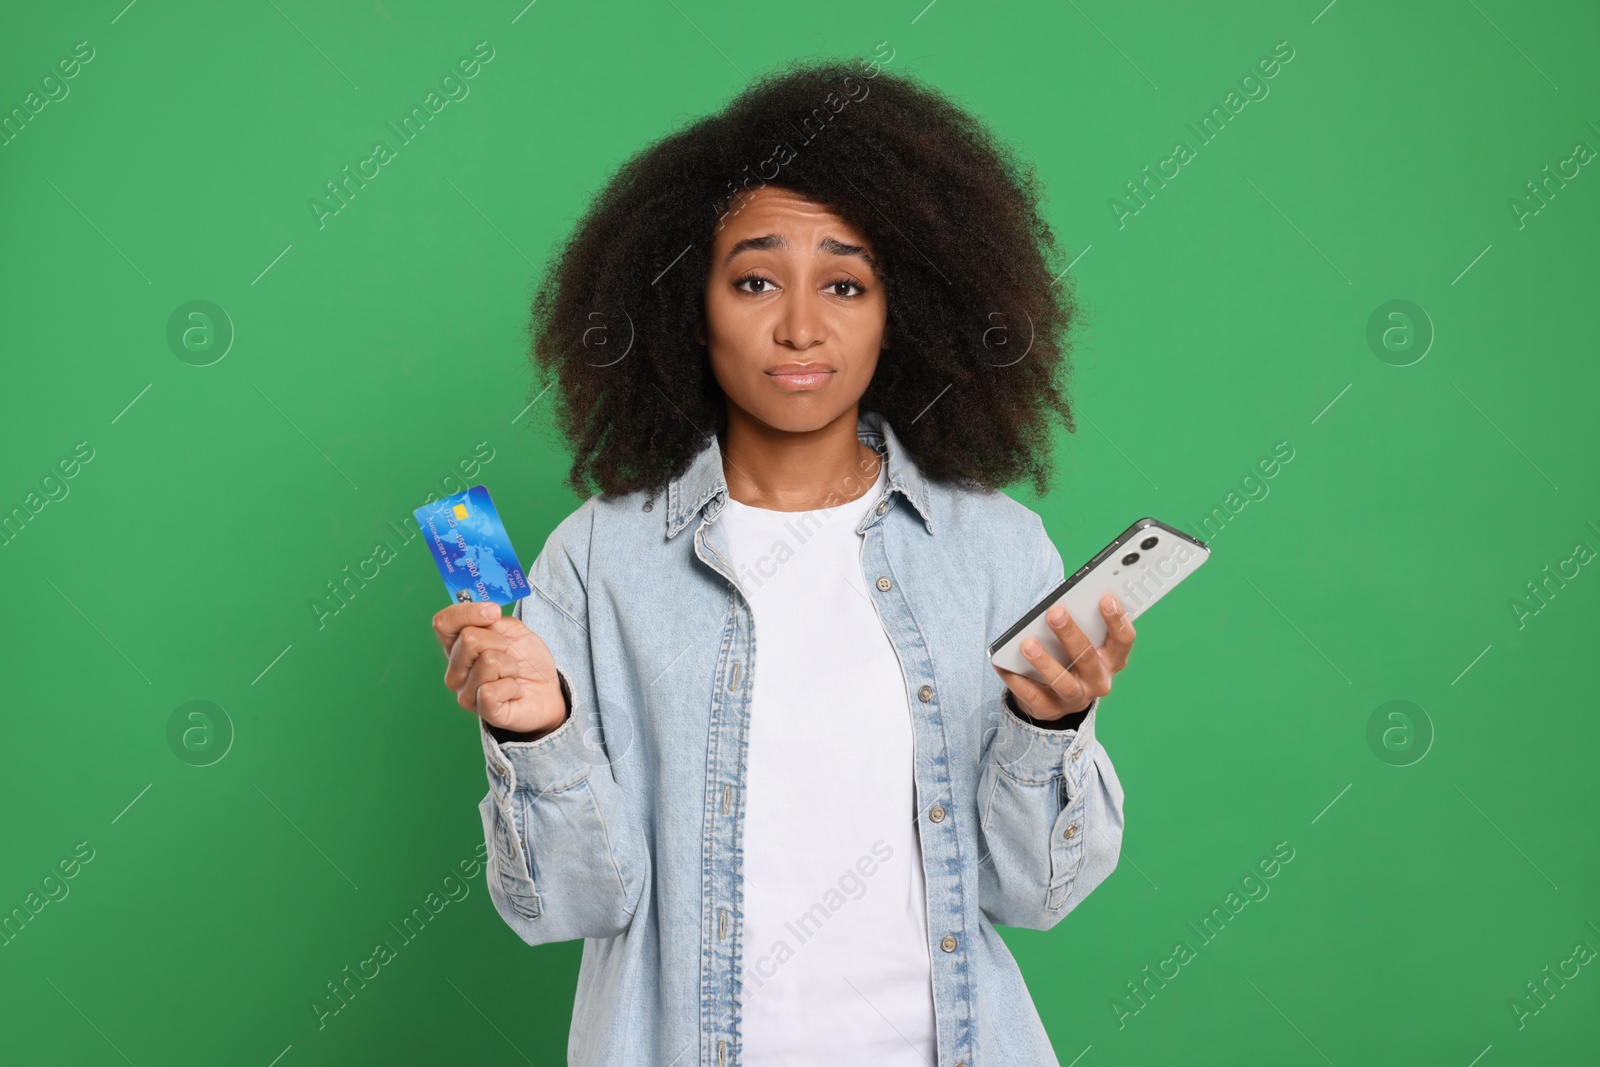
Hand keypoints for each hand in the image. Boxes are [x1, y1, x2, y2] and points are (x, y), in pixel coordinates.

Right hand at [432, 601, 568, 737]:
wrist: (549, 691)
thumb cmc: (527, 661)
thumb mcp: (514, 631)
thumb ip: (494, 620)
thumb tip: (487, 611)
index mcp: (457, 647)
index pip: (443, 623)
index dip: (467, 612)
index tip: (494, 613)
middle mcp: (455, 671)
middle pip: (469, 638)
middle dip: (500, 641)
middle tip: (510, 655)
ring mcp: (466, 693)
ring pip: (487, 662)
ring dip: (510, 665)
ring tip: (513, 675)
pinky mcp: (483, 711)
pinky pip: (491, 690)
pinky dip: (512, 687)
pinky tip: (513, 691)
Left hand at [993, 595, 1135, 719]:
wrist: (1056, 697)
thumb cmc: (1072, 656)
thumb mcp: (1085, 641)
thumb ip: (1082, 622)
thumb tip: (1063, 600)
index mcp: (1112, 659)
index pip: (1123, 640)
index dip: (1118, 620)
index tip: (1106, 598)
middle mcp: (1098, 681)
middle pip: (1088, 658)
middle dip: (1071, 634)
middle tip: (1055, 614)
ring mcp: (1076, 698)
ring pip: (1063, 683)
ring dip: (1045, 662)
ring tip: (1027, 644)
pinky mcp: (1050, 709)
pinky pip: (1032, 696)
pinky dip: (1016, 680)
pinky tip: (1003, 664)